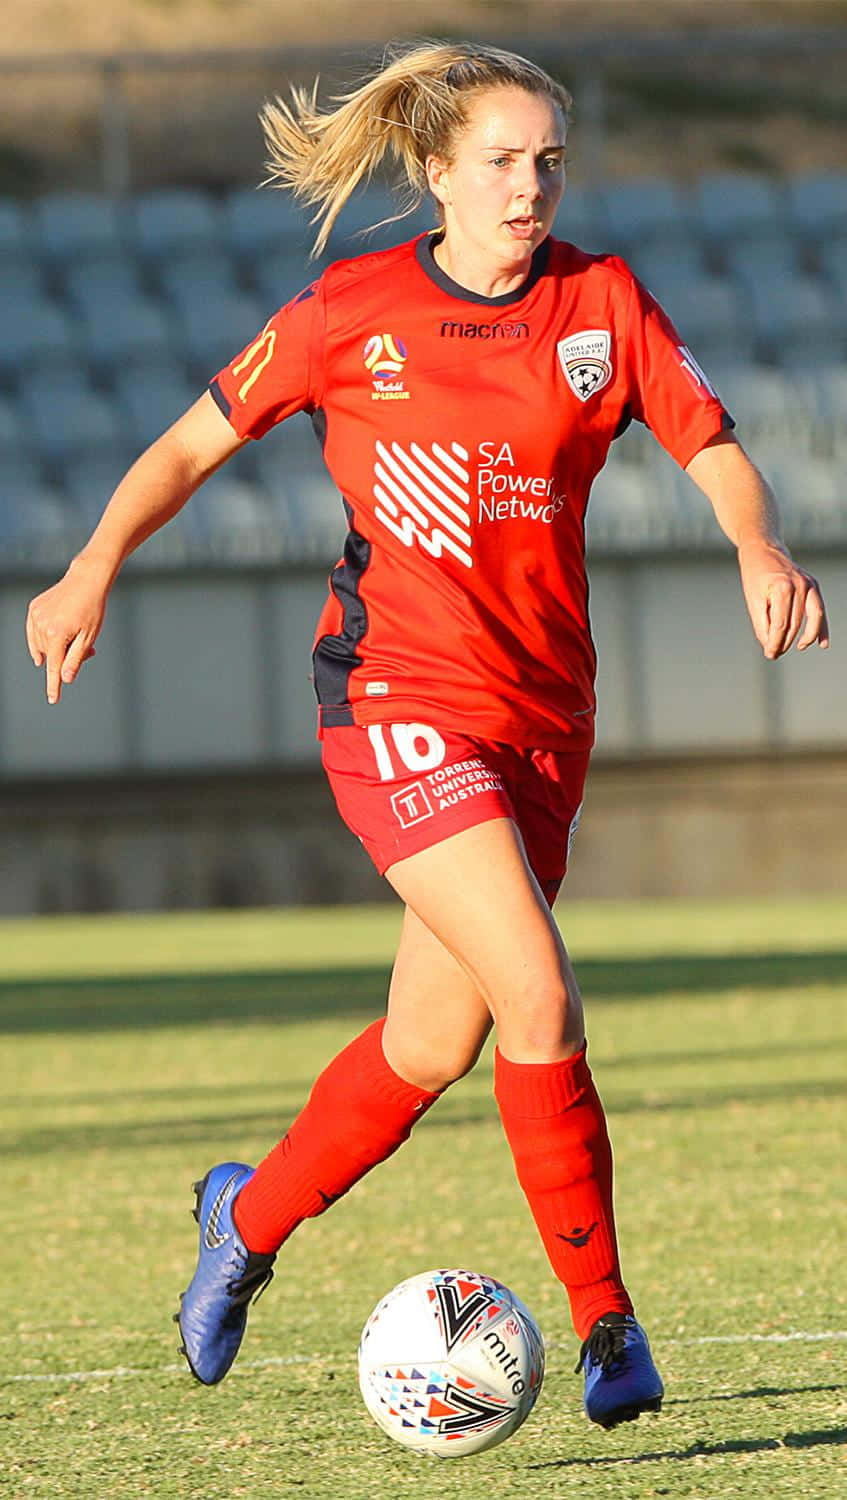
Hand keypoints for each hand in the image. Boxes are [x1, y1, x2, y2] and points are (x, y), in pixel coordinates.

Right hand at [25, 557, 109, 704]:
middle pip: (50, 655)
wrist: (85, 580)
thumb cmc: (92, 609)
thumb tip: (65, 678)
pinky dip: (45, 636)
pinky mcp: (33, 609)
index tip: (52, 700)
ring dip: (56, 646)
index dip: (54, 685)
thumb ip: (76, 659)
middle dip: (66, 657)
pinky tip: (58, 630)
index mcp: (57, 635)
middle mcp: (42, 626)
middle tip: (88, 649)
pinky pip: (35, 632)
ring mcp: (35, 616)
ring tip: (75, 634)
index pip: (54, 667)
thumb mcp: (89, 636)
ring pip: (42, 645)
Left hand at [737, 540, 829, 659]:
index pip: (781, 624)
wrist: (763, 550)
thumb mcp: (752, 599)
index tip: (769, 654)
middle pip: (795, 623)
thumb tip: (769, 646)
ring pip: (811, 619)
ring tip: (797, 648)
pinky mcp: (813, 585)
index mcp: (782, 588)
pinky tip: (822, 644)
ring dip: (804, 638)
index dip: (775, 642)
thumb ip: (761, 623)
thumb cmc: (755, 575)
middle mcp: (800, 585)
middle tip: (774, 654)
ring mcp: (809, 585)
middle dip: (785, 642)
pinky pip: (820, 610)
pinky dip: (821, 627)